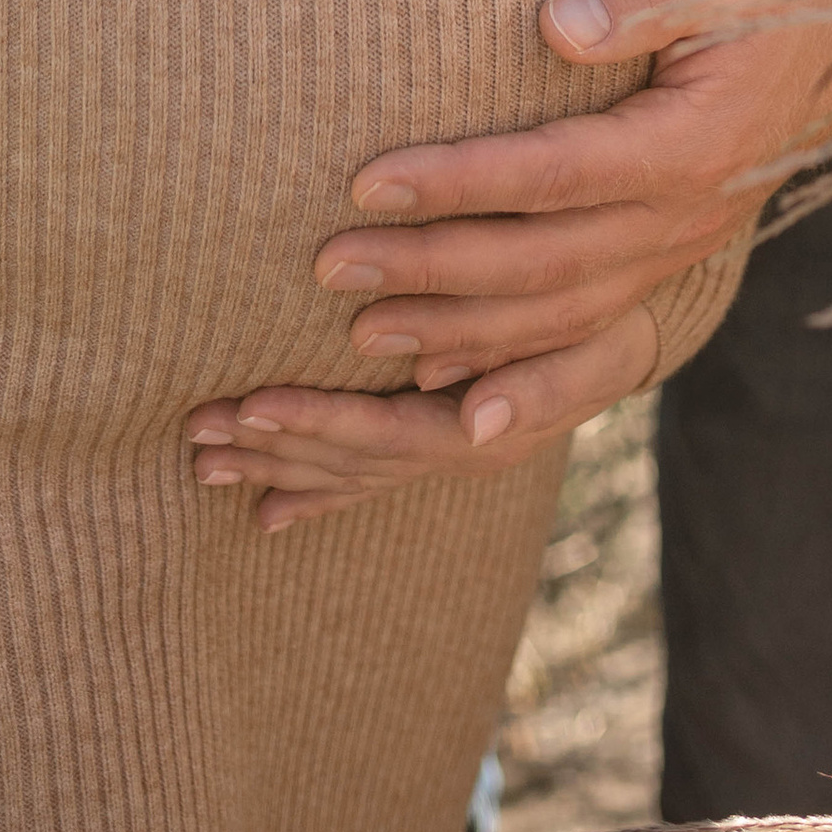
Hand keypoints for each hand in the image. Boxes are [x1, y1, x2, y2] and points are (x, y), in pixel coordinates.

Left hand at [184, 0, 831, 523]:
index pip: (552, 173)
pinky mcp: (665, 270)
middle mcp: (681, 220)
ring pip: (557, 315)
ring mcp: (675, 256)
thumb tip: (554, 23)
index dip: (458, 181)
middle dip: (429, 269)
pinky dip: (515, 372)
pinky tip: (445, 391)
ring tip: (361, 334)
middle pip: (540, 261)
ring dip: (457, 332)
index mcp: (687, 146)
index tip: (367, 182)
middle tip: (329, 266)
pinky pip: (586, 340)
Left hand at [189, 310, 662, 530]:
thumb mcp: (594, 348)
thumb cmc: (611, 320)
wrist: (632, 326)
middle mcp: (453, 452)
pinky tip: (262, 512)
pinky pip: (365, 475)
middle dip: (272, 449)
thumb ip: (541, 384)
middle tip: (199, 435)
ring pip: (347, 471)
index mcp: (482, 431)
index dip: (315, 423)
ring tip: (203, 459)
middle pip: (350, 459)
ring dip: (274, 467)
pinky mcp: (433, 441)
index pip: (382, 435)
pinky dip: (311, 491)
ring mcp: (440, 452)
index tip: (249, 405)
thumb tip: (472, 427)